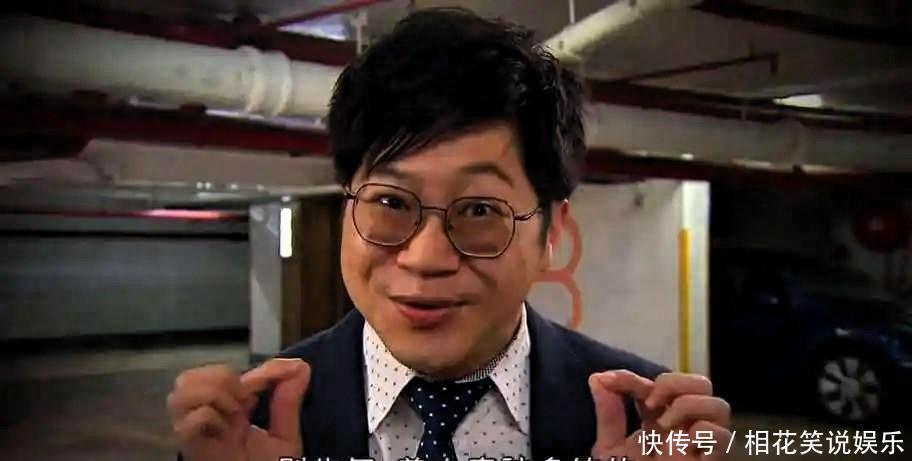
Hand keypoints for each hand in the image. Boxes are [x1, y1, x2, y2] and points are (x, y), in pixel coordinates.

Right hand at [167, 358, 310, 460]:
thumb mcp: (284, 438)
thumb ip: (288, 403)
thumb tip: (300, 365)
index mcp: (226, 417)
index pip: (223, 374)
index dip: (257, 370)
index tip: (284, 375)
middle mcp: (206, 424)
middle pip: (186, 380)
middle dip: (219, 377)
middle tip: (245, 400)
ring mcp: (197, 439)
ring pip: (179, 395)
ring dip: (212, 393)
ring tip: (235, 411)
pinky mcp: (195, 455)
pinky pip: (187, 424)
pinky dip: (208, 417)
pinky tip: (226, 429)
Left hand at [589, 370, 730, 459]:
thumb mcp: (611, 450)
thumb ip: (609, 415)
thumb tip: (597, 377)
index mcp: (659, 421)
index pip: (653, 385)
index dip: (630, 378)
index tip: (607, 382)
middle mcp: (685, 428)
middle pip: (701, 384)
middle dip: (674, 383)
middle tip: (648, 404)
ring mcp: (701, 446)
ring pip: (719, 406)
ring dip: (689, 406)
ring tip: (664, 426)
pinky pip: (722, 438)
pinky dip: (701, 432)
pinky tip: (679, 444)